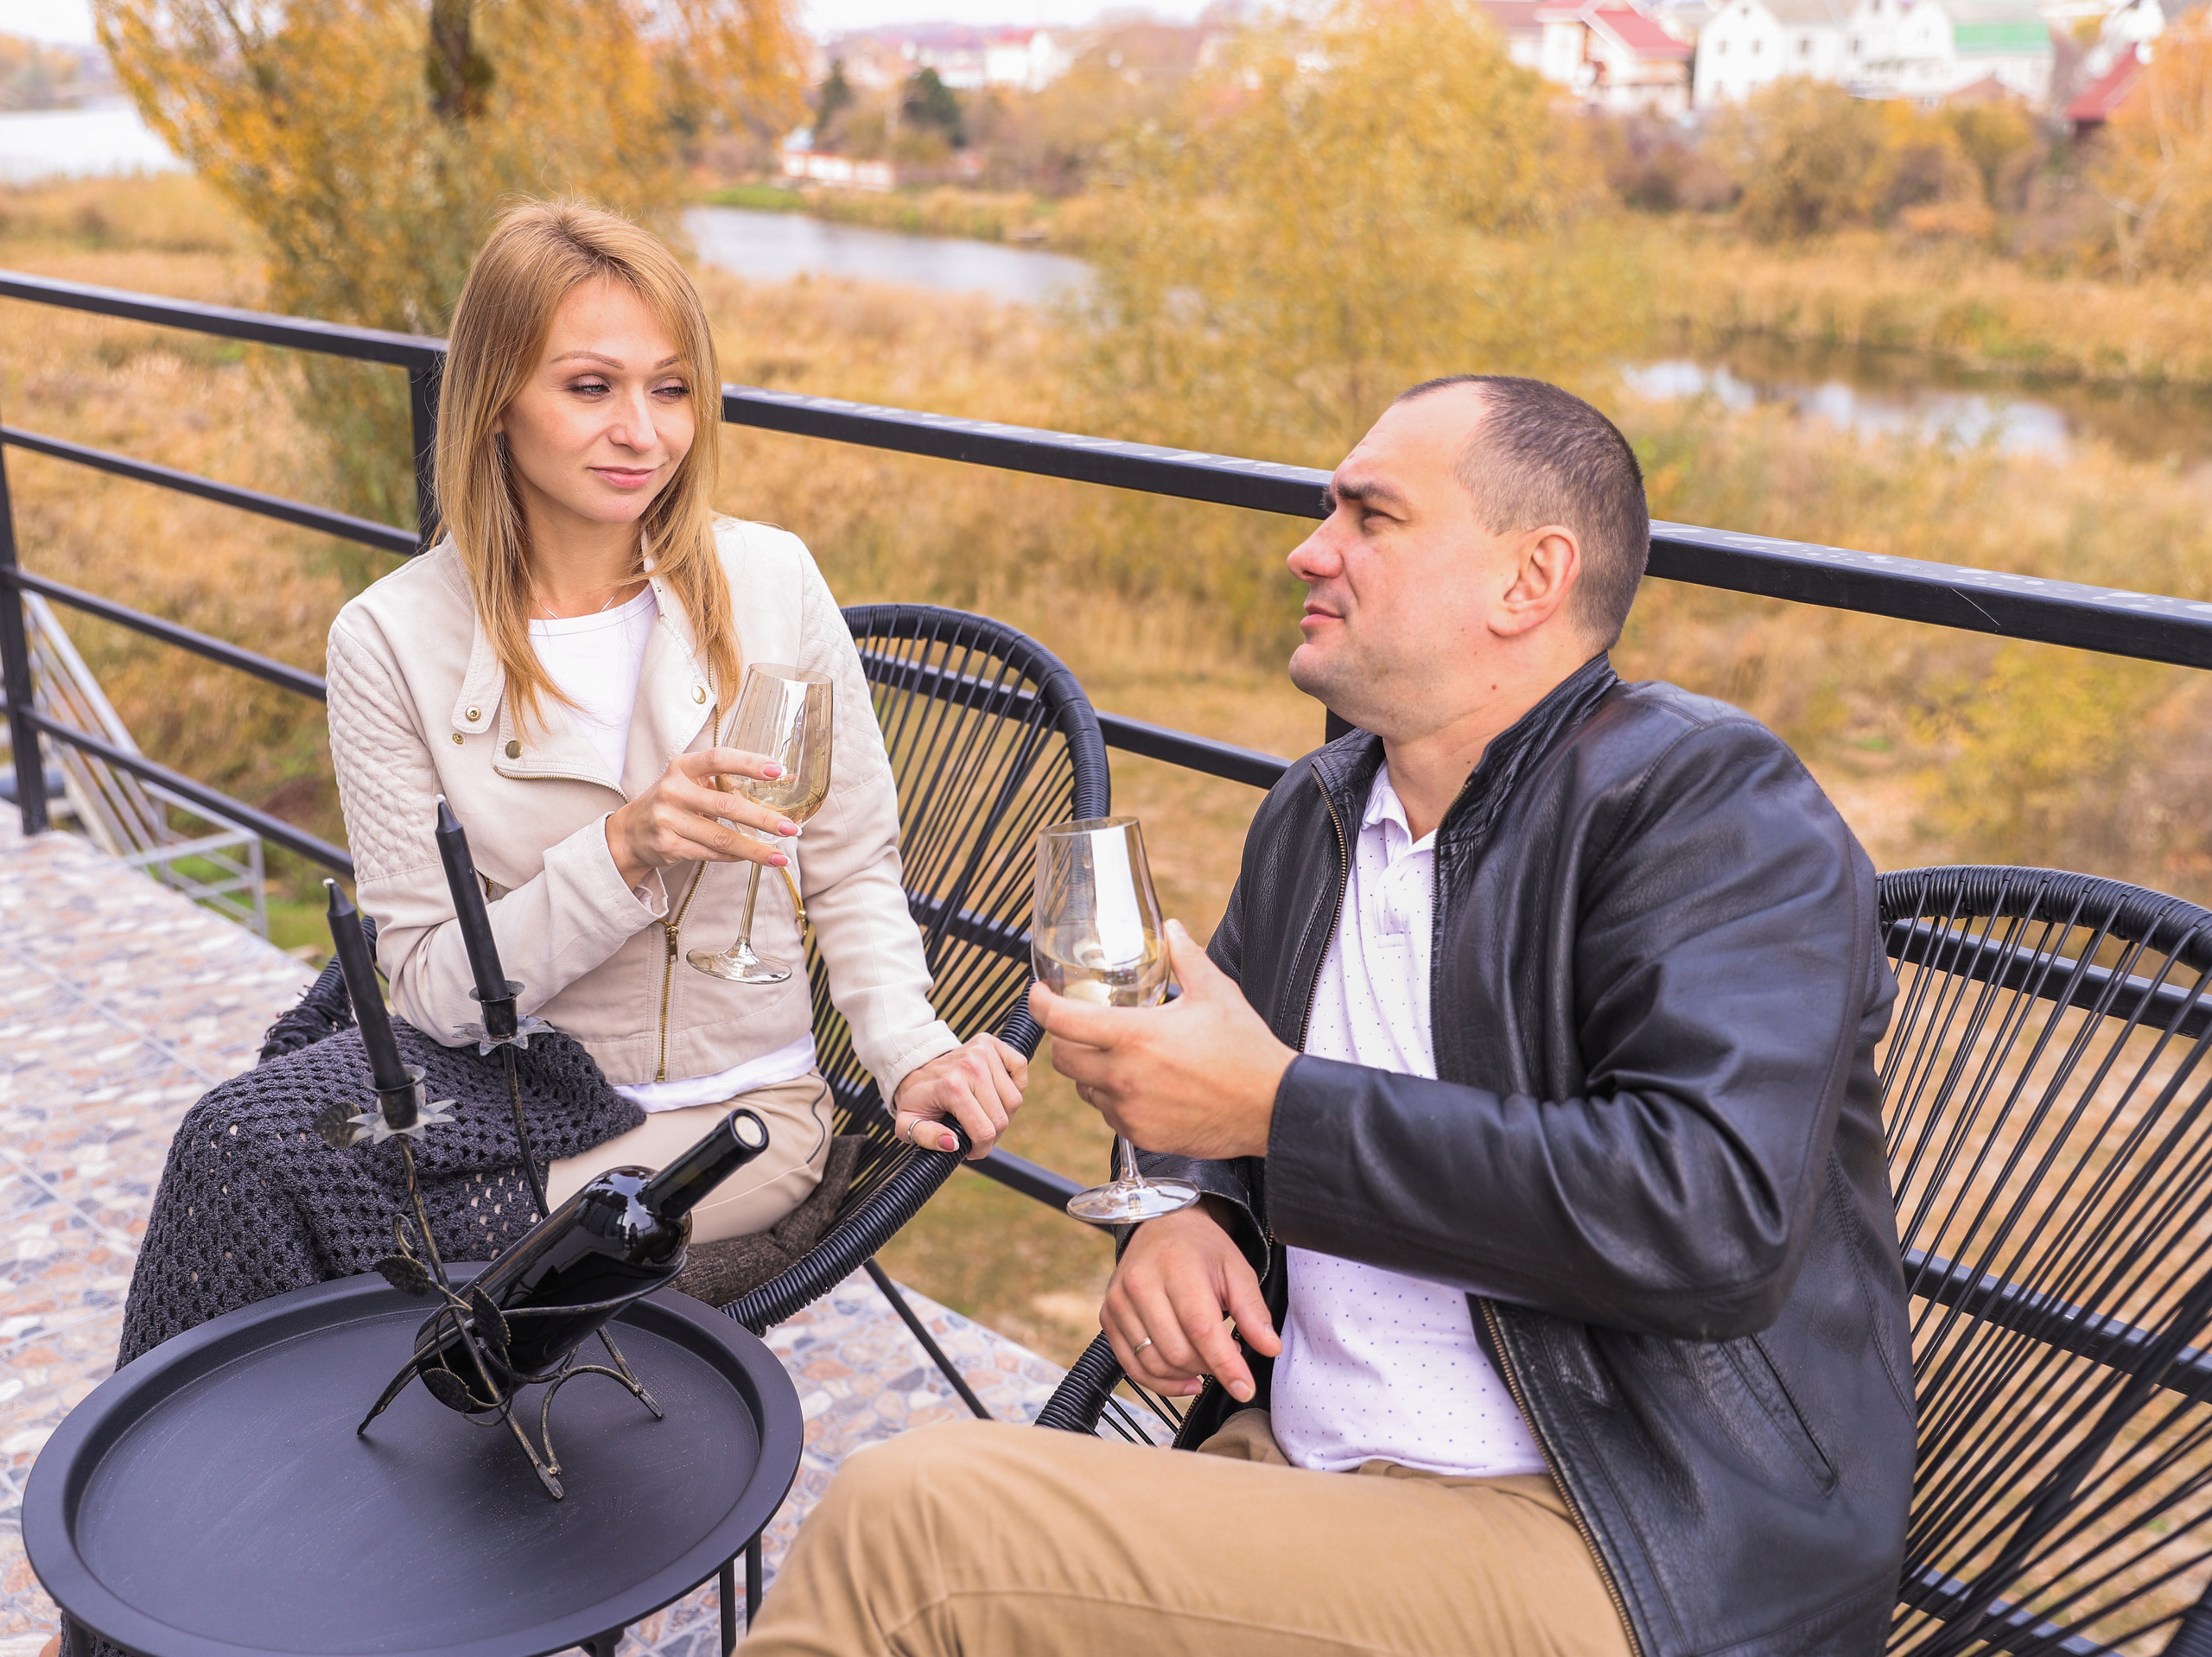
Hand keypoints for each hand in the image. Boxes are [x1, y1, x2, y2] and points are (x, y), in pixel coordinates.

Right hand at [605, 747, 798, 889]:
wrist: (630, 832)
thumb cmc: (672, 802)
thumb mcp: (689, 781)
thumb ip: (725, 779)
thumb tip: (780, 777)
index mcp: (682, 768)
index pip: (718, 759)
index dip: (749, 763)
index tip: (778, 771)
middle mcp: (673, 791)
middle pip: (726, 805)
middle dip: (763, 819)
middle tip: (791, 827)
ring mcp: (668, 820)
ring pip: (721, 838)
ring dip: (756, 849)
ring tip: (781, 855)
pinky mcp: (669, 846)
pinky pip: (711, 854)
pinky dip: (735, 857)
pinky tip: (753, 857)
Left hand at [892, 1033, 1027, 1159]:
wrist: (914, 1067)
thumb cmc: (916, 1099)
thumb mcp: (907, 1124)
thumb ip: (927, 1138)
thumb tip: (954, 1144)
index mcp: (951, 1087)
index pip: (984, 1131)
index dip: (982, 1149)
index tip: (972, 1151)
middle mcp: (970, 1066)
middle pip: (1002, 1118)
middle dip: (993, 1135)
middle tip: (977, 1135)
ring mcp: (982, 1051)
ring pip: (1014, 1098)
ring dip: (1004, 1113)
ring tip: (985, 1115)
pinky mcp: (992, 1043)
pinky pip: (1019, 1068)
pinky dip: (1015, 1085)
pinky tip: (997, 1093)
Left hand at [1032, 920, 1294, 1161]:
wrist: (1270, 1107)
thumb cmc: (1245, 1050)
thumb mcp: (1215, 992)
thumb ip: (1186, 957)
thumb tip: (1172, 930)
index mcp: (1133, 1035)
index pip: (1062, 1020)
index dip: (1040, 1004)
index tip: (1038, 995)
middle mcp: (1122, 1075)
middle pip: (1062, 1058)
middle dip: (1065, 1039)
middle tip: (1081, 1027)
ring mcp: (1129, 1110)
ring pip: (1083, 1088)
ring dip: (1089, 1071)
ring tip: (1116, 1057)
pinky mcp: (1141, 1135)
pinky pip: (1109, 1114)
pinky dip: (1114, 1098)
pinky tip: (1138, 1085)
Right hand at [1104, 1197, 1279, 1400]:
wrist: (1161, 1226)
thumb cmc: (1202, 1249)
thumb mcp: (1237, 1270)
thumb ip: (1253, 1311)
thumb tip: (1270, 1348)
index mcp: (1177, 1267)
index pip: (1201, 1328)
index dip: (1225, 1364)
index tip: (1245, 1389)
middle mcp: (1141, 1284)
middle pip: (1177, 1351)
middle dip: (1209, 1367)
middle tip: (1228, 1354)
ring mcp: (1119, 1302)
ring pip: (1155, 1363)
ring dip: (1187, 1375)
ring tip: (1207, 1361)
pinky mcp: (1108, 1317)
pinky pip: (1132, 1366)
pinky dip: (1161, 1383)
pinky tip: (1185, 1379)